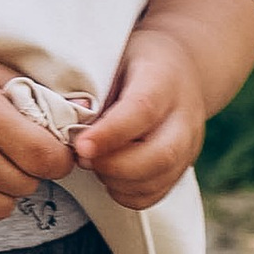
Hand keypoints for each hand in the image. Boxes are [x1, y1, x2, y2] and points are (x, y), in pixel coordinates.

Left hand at [70, 27, 208, 209]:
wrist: (174, 70)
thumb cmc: (132, 63)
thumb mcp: (110, 58)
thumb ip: (91, 88)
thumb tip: (66, 119)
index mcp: (164, 79)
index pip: (142, 110)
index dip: (110, 133)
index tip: (81, 146)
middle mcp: (184, 116)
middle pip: (160, 155)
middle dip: (113, 166)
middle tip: (81, 157)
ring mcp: (188, 146)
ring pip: (157, 180)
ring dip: (115, 180)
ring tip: (94, 161)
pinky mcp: (181, 168)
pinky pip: (153, 195)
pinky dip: (124, 192)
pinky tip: (108, 173)